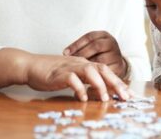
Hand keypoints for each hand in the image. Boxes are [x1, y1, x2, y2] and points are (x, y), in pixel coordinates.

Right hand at [0, 48, 131, 101]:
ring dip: (99, 85)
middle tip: (125, 97)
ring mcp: (69, 67)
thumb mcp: (72, 77)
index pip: (106, 71)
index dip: (119, 82)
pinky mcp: (57, 73)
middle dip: (116, 83)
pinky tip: (82, 97)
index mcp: (85, 64)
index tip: (130, 95)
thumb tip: (101, 94)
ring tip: (105, 98)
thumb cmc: (51, 73)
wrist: (30, 65)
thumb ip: (86, 83)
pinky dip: (78, 87)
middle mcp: (80, 63)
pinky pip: (71, 79)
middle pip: (103, 69)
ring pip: (89, 71)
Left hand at [63, 31, 126, 78]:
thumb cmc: (99, 54)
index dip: (76, 44)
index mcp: (104, 35)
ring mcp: (116, 55)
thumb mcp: (92, 46)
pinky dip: (94, 75)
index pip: (89, 37)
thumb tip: (65, 54)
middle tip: (71, 63)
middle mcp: (112, 43)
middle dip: (81, 54)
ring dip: (87, 65)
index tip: (65, 53)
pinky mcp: (119, 67)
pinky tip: (85, 77)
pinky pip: (105, 71)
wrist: (116, 64)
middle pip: (96, 46)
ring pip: (100, 60)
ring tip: (77, 70)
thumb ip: (81, 47)